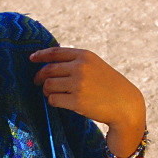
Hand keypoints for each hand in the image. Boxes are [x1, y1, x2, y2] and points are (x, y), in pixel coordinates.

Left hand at [30, 46, 144, 148]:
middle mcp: (80, 67)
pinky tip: (59, 102)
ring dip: (47, 91)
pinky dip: (53, 101)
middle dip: (40, 76)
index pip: (56, 52)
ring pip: (48, 85)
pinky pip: (53, 99)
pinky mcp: (76, 101)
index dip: (40, 55)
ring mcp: (78, 84)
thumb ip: (77, 62)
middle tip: (37, 82)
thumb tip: (50, 64)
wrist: (125, 104)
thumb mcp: (96, 66)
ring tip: (52, 94)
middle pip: (48, 70)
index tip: (32, 58)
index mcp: (85, 56)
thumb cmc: (110, 86)